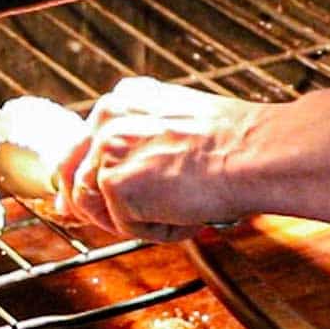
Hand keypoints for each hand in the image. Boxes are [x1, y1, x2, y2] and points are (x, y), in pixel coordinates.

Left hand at [55, 77, 264, 240]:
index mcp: (126, 97)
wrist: (255, 154)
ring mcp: (106, 148)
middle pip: (74, 172)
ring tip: (179, 212)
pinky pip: (123, 225)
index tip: (90, 194)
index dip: (87, 174)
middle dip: (88, 202)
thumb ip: (144, 142)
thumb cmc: (236, 143)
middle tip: (103, 216)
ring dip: (134, 218)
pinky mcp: (113, 183)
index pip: (86, 142)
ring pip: (96, 205)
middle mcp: (108, 116)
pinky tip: (186, 215)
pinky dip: (155, 230)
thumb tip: (120, 175)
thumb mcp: (180, 126)